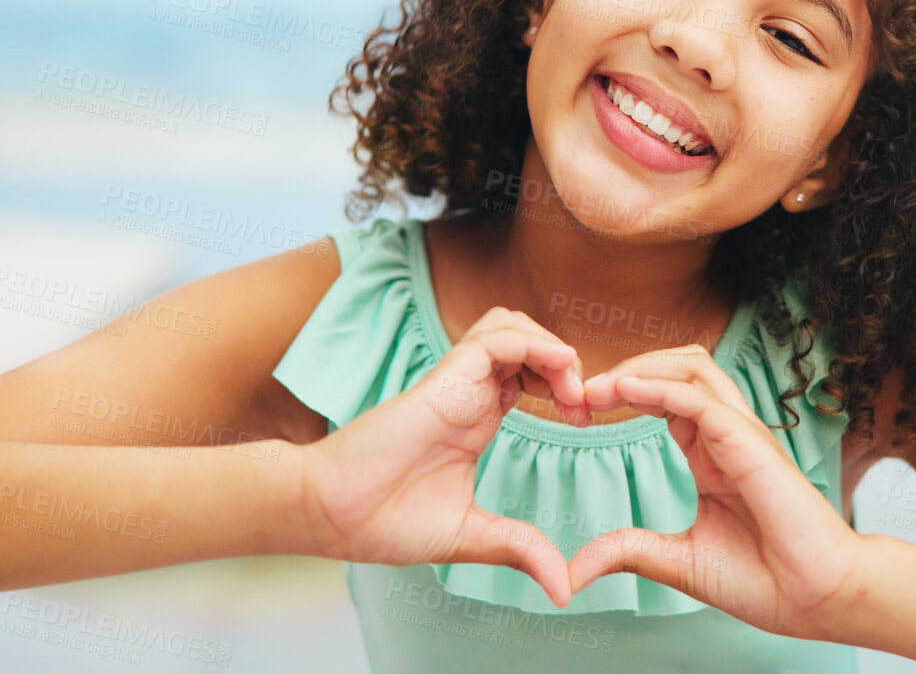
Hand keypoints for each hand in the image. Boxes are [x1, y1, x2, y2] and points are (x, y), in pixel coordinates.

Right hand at [301, 307, 593, 606]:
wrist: (331, 516)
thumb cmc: (383, 522)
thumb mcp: (471, 537)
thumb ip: (520, 550)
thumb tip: (564, 590)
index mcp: (476, 419)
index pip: (528, 374)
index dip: (563, 386)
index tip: (584, 421)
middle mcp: (468, 394)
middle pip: (524, 338)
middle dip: (564, 361)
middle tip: (583, 404)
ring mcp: (455, 383)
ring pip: (510, 325)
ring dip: (550, 346)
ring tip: (569, 390)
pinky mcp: (443, 380)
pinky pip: (495, 340)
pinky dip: (534, 346)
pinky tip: (557, 374)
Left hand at [565, 344, 871, 639]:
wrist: (815, 599)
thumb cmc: (765, 579)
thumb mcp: (679, 561)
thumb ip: (631, 551)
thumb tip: (577, 566)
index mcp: (711, 453)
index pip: (665, 394)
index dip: (621, 392)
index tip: (578, 411)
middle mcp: (727, 434)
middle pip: (677, 366)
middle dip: (625, 368)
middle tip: (578, 395)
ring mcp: (741, 434)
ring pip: (692, 367)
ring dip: (640, 367)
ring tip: (596, 388)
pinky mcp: (750, 444)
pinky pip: (702, 400)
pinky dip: (660, 387)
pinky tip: (625, 391)